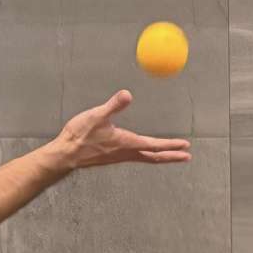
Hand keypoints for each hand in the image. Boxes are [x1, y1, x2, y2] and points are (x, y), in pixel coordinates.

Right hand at [54, 90, 191, 170]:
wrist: (66, 154)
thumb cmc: (81, 136)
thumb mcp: (97, 116)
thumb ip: (113, 105)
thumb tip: (127, 94)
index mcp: (127, 143)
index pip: (154, 146)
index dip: (171, 145)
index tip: (186, 145)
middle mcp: (126, 153)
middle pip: (155, 157)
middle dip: (172, 156)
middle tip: (187, 156)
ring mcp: (120, 156)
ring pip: (146, 158)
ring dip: (161, 157)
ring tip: (172, 155)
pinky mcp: (113, 157)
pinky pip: (137, 157)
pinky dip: (148, 155)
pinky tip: (145, 151)